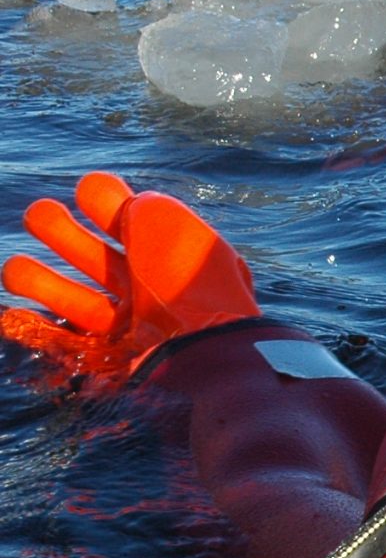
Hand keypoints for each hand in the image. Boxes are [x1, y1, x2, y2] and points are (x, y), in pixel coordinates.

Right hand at [2, 173, 259, 378]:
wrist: (196, 357)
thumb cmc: (184, 284)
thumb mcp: (168, 224)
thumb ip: (142, 206)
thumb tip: (123, 205)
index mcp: (175, 259)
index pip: (136, 225)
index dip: (106, 202)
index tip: (87, 192)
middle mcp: (155, 295)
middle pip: (99, 261)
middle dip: (62, 234)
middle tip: (38, 215)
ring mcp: (133, 331)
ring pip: (78, 303)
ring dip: (39, 281)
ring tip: (14, 268)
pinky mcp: (111, 365)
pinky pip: (68, 347)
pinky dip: (35, 332)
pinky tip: (9, 315)